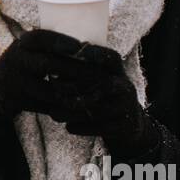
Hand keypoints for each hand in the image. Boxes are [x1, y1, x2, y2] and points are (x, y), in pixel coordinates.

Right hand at [0, 28, 90, 129]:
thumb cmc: (28, 63)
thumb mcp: (34, 49)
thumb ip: (56, 48)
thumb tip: (96, 48)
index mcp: (24, 42)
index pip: (43, 38)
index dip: (64, 42)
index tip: (86, 47)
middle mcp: (16, 58)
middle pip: (49, 64)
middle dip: (77, 70)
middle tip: (99, 75)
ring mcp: (14, 80)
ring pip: (49, 90)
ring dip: (74, 93)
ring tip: (95, 93)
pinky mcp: (17, 100)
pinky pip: (45, 106)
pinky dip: (64, 106)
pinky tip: (80, 106)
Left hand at [41, 35, 160, 156]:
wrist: (128, 126)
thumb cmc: (101, 99)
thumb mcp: (95, 82)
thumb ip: (78, 76)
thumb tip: (52, 78)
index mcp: (118, 71)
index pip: (110, 57)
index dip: (94, 53)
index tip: (74, 53)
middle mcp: (126, 85)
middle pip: (99, 83)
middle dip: (72, 88)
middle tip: (53, 93)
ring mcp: (127, 106)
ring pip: (96, 108)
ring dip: (71, 112)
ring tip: (54, 114)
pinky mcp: (125, 126)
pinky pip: (100, 127)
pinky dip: (81, 127)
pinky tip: (69, 126)